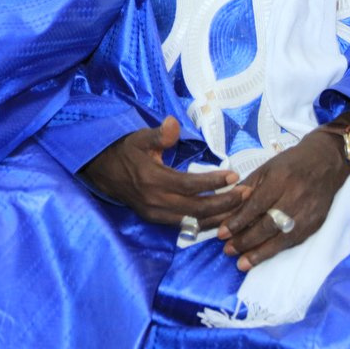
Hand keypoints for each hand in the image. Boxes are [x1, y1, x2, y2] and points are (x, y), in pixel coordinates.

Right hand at [81, 116, 241, 228]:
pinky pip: (186, 225)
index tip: (234, 175)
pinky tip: (221, 217)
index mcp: (153, 179)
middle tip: (247, 193)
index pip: (190, 185)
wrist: (102, 172)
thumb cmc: (126, 151)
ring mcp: (156, 214)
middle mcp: (156, 201)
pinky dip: (205, 222)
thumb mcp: (139, 138)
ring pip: (194, 221)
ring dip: (219, 216)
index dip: (214, 182)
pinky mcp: (156, 220)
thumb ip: (160, 134)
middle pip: (198, 208)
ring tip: (241, 208)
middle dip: (225, 203)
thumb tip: (173, 123)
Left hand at [217, 130, 349, 269]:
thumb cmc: (291, 163)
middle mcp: (295, 198)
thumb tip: (228, 210)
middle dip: (246, 240)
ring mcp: (308, 213)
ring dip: (261, 253)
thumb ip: (248, 188)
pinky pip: (294, 241)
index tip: (222, 234)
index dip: (238, 222)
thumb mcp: (266, 168)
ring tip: (242, 263)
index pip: (256, 206)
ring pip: (282, 238)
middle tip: (228, 250)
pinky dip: (277, 250)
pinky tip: (263, 257)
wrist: (327, 162)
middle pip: (268, 225)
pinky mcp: (316, 223)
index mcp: (280, 181)